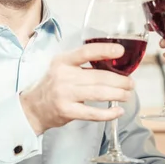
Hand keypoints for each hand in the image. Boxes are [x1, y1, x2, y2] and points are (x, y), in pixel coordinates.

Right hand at [20, 43, 134, 134]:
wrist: (34, 108)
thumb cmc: (53, 86)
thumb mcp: (62, 68)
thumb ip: (82, 65)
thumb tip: (112, 64)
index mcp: (63, 61)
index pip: (86, 52)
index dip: (105, 50)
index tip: (120, 51)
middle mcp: (63, 76)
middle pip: (99, 76)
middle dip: (120, 80)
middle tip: (130, 83)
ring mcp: (65, 94)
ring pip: (99, 93)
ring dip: (118, 94)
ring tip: (127, 95)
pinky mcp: (67, 111)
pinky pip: (93, 113)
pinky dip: (108, 113)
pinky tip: (117, 111)